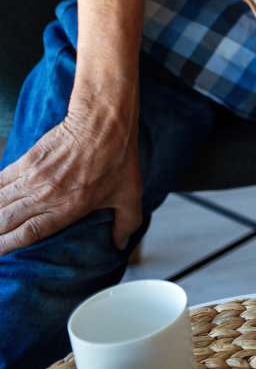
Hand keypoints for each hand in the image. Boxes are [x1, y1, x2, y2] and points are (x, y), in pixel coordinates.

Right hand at [0, 110, 142, 256]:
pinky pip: (0, 180)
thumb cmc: (119, 157)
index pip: (27, 235)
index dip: (7, 246)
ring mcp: (33, 178)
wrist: (105, 122)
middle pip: (5, 221)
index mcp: (68, 209)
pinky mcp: (27, 160)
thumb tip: (121, 245)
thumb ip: (126, 223)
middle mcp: (45, 196)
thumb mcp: (130, 194)